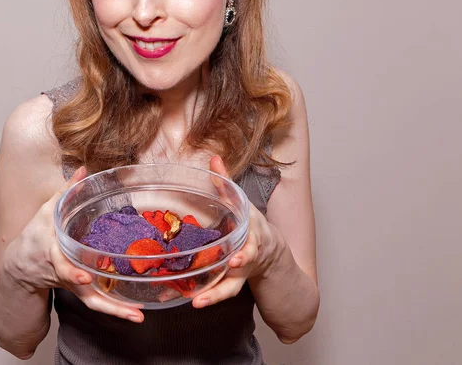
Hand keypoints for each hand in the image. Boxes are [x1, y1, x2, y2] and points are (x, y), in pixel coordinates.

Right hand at [2, 166, 144, 322]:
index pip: (59, 262)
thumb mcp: (47, 211)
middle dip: (96, 295)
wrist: (20, 267)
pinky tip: (137, 314)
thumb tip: (83, 169)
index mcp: (49, 250)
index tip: (84, 276)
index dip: (70, 271)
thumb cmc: (35, 236)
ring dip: (114, 310)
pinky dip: (116, 310)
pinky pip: (98, 303)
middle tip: (116, 301)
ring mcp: (70, 284)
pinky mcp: (79, 290)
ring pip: (91, 300)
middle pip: (76, 284)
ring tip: (137, 315)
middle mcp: (60, 270)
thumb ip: (67, 191)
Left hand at [192, 156, 278, 308]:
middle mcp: (248, 257)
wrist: (270, 251)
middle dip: (228, 281)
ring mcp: (241, 273)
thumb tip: (213, 159)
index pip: (251, 247)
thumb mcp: (241, 202)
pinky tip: (192, 301)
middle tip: (211, 290)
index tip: (236, 260)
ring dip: (214, 296)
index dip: (244, 255)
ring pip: (230, 288)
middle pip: (240, 272)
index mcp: (252, 236)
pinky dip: (209, 298)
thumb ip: (226, 183)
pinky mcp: (232, 281)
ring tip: (196, 303)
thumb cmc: (251, 224)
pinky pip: (222, 291)